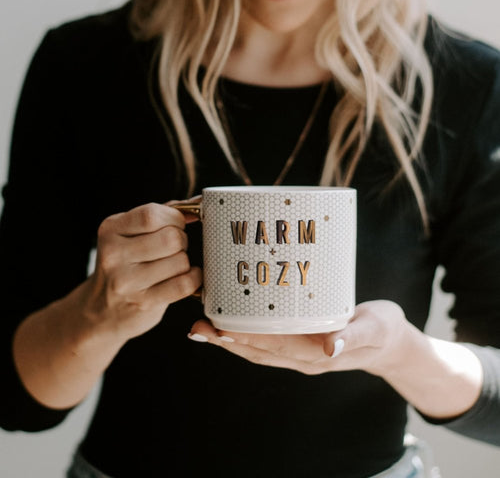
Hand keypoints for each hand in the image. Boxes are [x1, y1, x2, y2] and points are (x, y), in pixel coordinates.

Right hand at [83, 200, 201, 342]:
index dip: (174, 218)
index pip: (151, 215)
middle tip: (176, 247)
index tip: (176, 224)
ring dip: (185, 261)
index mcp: (111, 229)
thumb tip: (198, 205)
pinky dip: (193, 278)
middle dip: (182, 240)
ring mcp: (127, 281)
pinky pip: (184, 284)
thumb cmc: (125, 264)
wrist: (100, 309)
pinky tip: (186, 277)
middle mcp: (114, 254)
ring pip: (180, 261)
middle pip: (171, 238)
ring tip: (174, 265)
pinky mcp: (143, 303)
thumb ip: (161, 214)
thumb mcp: (130, 233)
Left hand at [189, 300, 409, 376]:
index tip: (218, 328)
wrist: (390, 343)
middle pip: (258, 351)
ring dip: (229, 340)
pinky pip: (267, 343)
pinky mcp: (300, 344)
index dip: (244, 338)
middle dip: (225, 340)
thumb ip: (352, 336)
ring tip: (202, 326)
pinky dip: (246, 335)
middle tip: (197, 326)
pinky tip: (230, 323)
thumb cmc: (383, 331)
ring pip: (258, 350)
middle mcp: (303, 358)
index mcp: (318, 355)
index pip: (273, 346)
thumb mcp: (375, 328)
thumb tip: (330, 347)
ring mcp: (300, 353)